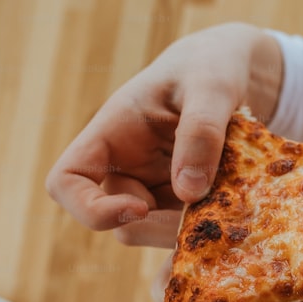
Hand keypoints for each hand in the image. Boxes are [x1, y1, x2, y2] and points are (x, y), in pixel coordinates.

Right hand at [45, 23, 282, 247]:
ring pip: (158, 234)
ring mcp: (155, 190)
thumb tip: (188, 193)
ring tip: (234, 200)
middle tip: (212, 215)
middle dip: (163, 228)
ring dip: (191, 231)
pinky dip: (208, 231)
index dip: (89, 208)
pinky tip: (235, 218)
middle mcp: (126, 169)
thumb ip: (201, 131)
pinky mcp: (183, 204)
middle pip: (123, 224)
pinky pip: (186, 232)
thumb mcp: (212, 87)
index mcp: (113, 134)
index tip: (139, 208)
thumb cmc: (212, 66)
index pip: (67, 182)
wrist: (235, 72)